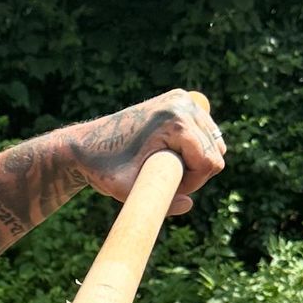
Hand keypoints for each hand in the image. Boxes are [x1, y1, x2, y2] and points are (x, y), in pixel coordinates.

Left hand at [65, 89, 224, 216]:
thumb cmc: (105, 169)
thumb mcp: (128, 191)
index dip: (192, 183)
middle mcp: (183, 103)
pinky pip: (206, 133)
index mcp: (174, 120)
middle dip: (194, 173)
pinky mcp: (181, 101)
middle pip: (215, 152)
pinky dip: (194, 150)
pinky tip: (169, 154)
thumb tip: (189, 204)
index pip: (209, 162)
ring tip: (163, 166)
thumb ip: (160, 203)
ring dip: (194, 162)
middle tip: (160, 177)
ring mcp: (183, 99)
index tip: (164, 186)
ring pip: (214, 144)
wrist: (87, 145)